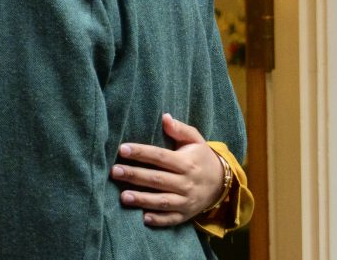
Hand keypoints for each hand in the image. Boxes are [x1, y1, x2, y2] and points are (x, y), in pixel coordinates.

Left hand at [111, 112, 224, 226]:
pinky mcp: (186, 215)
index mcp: (186, 163)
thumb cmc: (201, 158)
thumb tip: (164, 117)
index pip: (160, 157)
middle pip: (157, 179)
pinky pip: (171, 219)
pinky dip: (158, 220)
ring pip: (162, 201)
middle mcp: (186, 183)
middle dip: (134, 175)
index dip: (141, 152)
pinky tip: (143, 218)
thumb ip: (180, 129)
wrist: (223, 184)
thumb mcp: (195, 140)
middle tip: (114, 171)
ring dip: (142, 199)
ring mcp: (186, 201)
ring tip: (123, 197)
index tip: (122, 149)